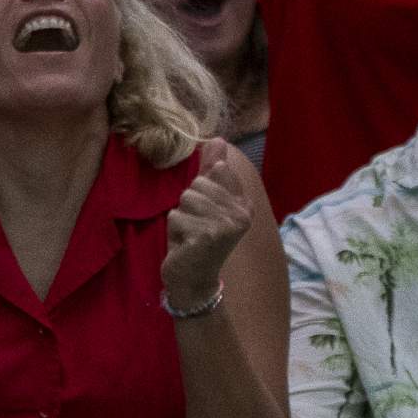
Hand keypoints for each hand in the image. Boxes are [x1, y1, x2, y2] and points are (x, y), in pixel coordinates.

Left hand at [160, 137, 266, 304]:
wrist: (193, 279)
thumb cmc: (197, 238)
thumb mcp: (206, 202)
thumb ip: (212, 171)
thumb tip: (218, 139)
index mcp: (244, 204)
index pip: (216, 171)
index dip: (201, 191)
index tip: (207, 214)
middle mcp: (241, 213)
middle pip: (197, 185)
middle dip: (188, 206)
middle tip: (196, 228)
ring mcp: (225, 225)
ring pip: (185, 199)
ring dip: (180, 218)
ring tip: (190, 235)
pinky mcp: (206, 236)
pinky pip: (175, 217)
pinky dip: (174, 231)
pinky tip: (185, 245)